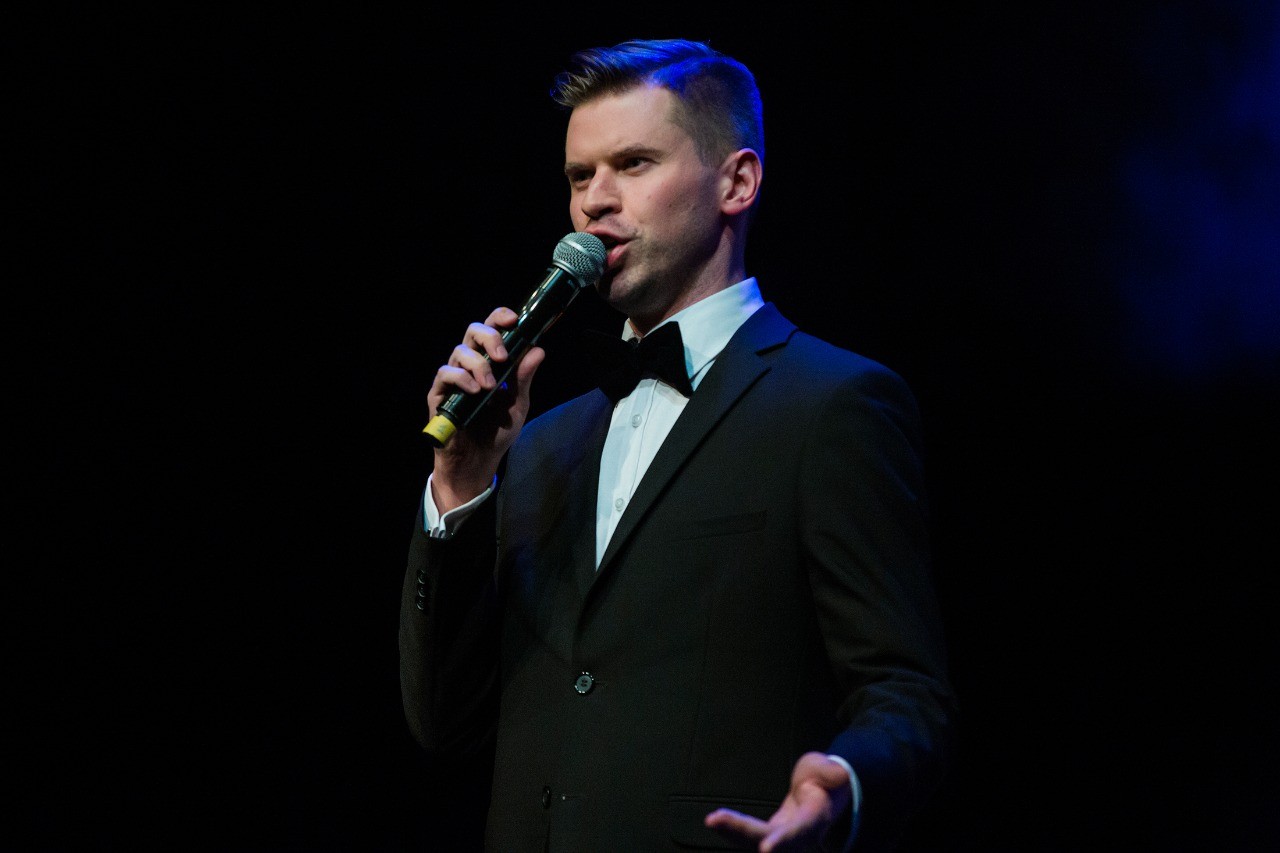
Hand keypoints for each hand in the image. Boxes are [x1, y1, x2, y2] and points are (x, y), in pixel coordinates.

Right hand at [428, 306, 544, 510]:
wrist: (478, 462)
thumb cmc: (497, 431)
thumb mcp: (518, 405)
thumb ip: (524, 378)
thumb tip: (538, 350)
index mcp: (491, 362)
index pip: (492, 329)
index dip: (500, 318)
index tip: (513, 320)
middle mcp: (470, 364)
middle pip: (473, 331)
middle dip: (489, 337)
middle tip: (502, 356)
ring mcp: (454, 378)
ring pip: (459, 351)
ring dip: (478, 364)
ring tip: (490, 386)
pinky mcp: (440, 394)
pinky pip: (445, 374)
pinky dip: (461, 378)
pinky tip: (475, 390)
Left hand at [704, 752, 851, 851]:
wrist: (825, 795)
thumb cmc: (827, 781)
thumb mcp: (831, 770)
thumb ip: (831, 772)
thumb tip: (839, 773)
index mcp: (816, 818)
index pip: (800, 832)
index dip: (783, 840)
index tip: (765, 848)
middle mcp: (799, 836)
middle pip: (769, 838)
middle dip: (742, 831)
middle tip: (715, 819)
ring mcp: (783, 838)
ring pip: (756, 840)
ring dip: (732, 832)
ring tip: (712, 820)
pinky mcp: (770, 834)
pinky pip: (749, 835)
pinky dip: (732, 829)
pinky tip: (715, 822)